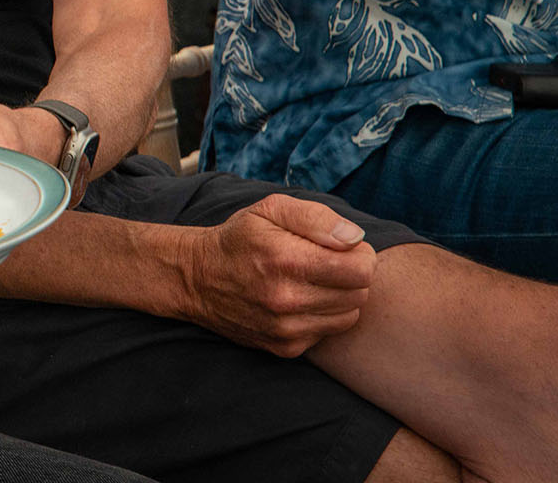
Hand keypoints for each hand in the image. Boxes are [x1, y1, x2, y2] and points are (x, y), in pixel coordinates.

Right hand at [173, 194, 375, 356]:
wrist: (196, 278)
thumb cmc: (239, 239)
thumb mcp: (270, 209)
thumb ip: (317, 217)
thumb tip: (355, 238)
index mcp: (286, 260)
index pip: (361, 269)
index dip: (360, 254)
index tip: (343, 248)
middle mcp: (287, 300)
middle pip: (360, 294)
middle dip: (351, 275)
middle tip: (327, 263)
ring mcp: (286, 329)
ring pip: (349, 316)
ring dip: (340, 297)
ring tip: (314, 281)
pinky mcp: (285, 348)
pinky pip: (328, 332)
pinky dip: (323, 316)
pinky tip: (301, 301)